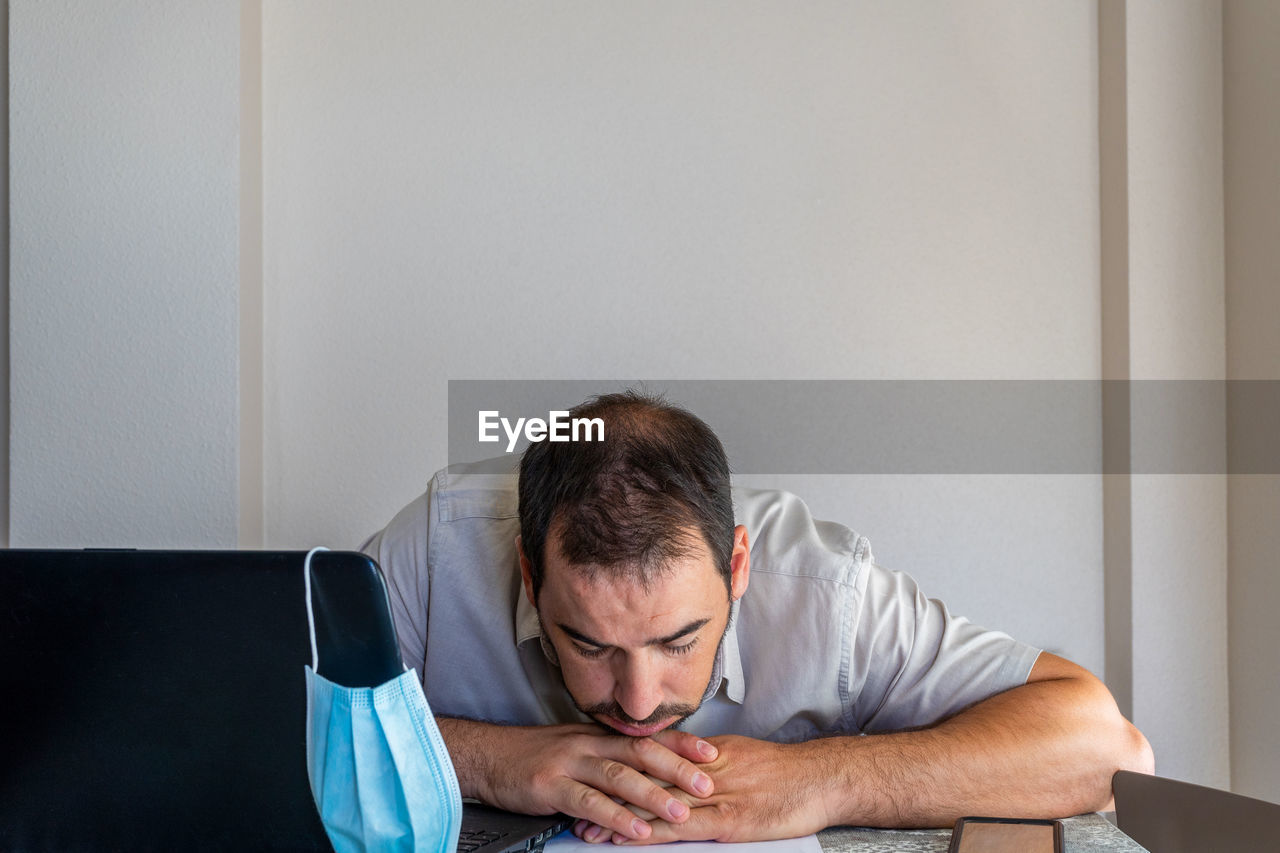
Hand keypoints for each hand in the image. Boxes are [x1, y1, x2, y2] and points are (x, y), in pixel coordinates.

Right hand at [459, 721, 717, 842]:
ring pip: (618, 776)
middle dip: (677, 768)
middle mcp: (587, 744)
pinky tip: (634, 830)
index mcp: (597, 736)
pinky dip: (615, 816)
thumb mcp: (574, 750)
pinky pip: (588, 802)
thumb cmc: (532, 756)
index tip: (712, 753)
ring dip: (652, 795)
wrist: (488, 756)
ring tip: (680, 811)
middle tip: (708, 783)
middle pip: (639, 752)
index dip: (680, 744)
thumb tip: (645, 772)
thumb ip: (607, 759)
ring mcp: (569, 763)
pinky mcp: (551, 785)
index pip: (646, 737)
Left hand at [580, 735, 831, 844]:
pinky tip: (630, 839)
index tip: (591, 779)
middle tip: (573, 806)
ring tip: (586, 828)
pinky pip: (683, 827)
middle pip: (646, 781)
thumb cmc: (790, 773)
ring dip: (618, 818)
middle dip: (608, 795)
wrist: (823, 778)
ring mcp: (716, 794)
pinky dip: (651, 833)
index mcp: (708, 753)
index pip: (654, 761)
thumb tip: (685, 769)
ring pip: (657, 805)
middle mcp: (704, 769)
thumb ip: (711, 764)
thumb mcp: (745, 758)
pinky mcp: (730, 820)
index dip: (619, 771)